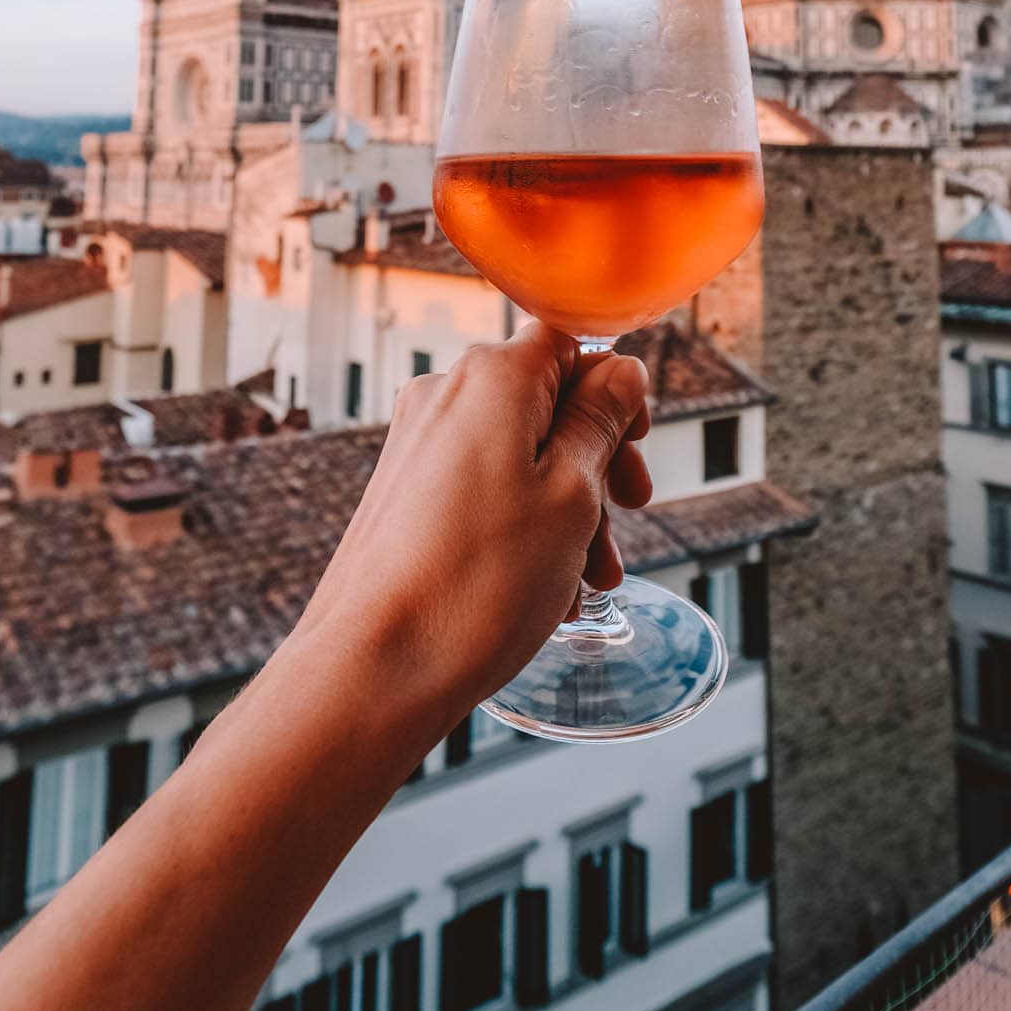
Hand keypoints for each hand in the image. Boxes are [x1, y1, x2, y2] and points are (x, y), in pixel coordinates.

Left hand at [303, 323, 652, 721]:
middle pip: (546, 401)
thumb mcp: (573, 495)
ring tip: (590, 578)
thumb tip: (620, 372)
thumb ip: (600, 421)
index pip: (571, 343)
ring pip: (518, 452)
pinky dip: (522, 522)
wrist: (374, 667)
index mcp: (491, 377)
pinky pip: (482, 486)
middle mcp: (445, 395)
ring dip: (567, 505)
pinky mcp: (402, 491)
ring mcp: (416, 443)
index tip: (636, 442)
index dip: (613, 388)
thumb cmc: (475, 585)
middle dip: (598, 459)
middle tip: (630, 514)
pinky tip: (548, 586)